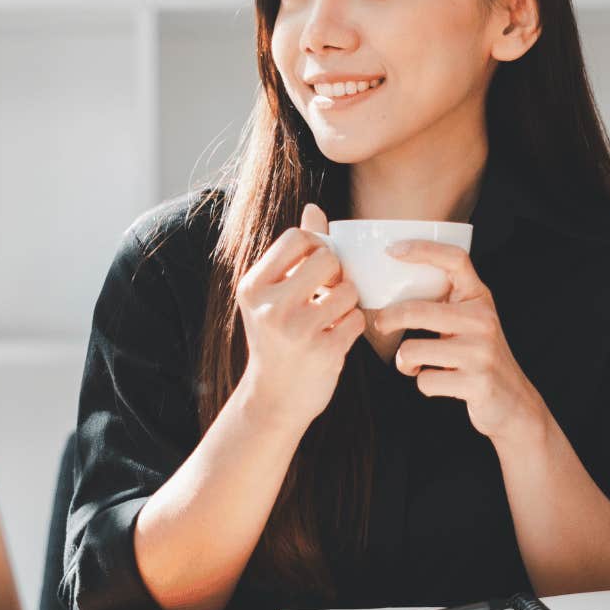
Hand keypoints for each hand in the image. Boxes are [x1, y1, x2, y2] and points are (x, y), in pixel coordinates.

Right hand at [235, 203, 364, 431]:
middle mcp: (269, 306)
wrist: (273, 399)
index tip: (317, 268)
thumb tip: (314, 209)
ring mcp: (296, 330)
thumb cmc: (277, 339)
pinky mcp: (322, 351)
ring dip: (348, 303)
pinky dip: (352, 328)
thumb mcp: (273, 296)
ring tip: (332, 318)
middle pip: (327, 259)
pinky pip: (356, 320)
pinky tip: (336, 339)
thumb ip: (295, 253)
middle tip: (329, 293)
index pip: (297, 238)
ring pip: (348, 290)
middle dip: (336, 274)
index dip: (317, 247)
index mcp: (253, 286)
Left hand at [375, 240, 549, 443]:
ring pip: (413, 350)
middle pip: (417, 311)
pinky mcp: (477, 383)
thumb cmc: (479, 357)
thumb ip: (444, 305)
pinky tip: (438, 382)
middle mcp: (483, 321)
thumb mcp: (470, 322)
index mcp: (479, 298)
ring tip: (415, 364)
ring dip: (405, 362)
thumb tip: (389, 294)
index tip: (392, 250)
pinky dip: (423, 384)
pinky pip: (425, 380)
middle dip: (388, 319)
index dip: (423, 250)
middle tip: (380, 325)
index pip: (455, 260)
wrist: (514, 402)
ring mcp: (481, 352)